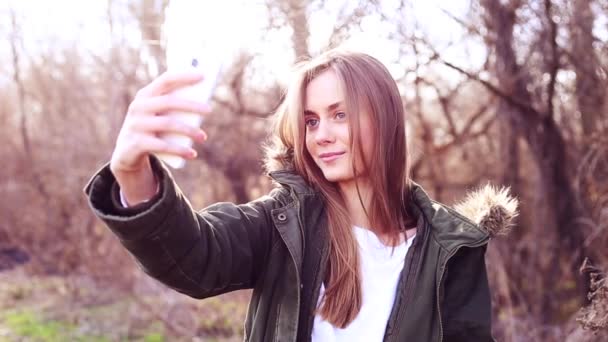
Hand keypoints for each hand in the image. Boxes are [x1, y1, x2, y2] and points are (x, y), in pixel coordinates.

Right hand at [109, 71, 210, 203]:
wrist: (127, 153)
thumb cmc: (152, 129)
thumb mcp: (159, 115)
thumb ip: (175, 107)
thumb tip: (204, 106)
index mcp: (145, 95)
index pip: (165, 80)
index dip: (184, 76)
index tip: (203, 75)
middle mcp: (138, 107)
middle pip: (168, 102)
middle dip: (191, 104)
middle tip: (209, 109)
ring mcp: (135, 125)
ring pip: (168, 124)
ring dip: (189, 130)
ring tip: (203, 137)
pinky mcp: (136, 144)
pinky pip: (162, 146)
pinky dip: (180, 150)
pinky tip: (192, 154)